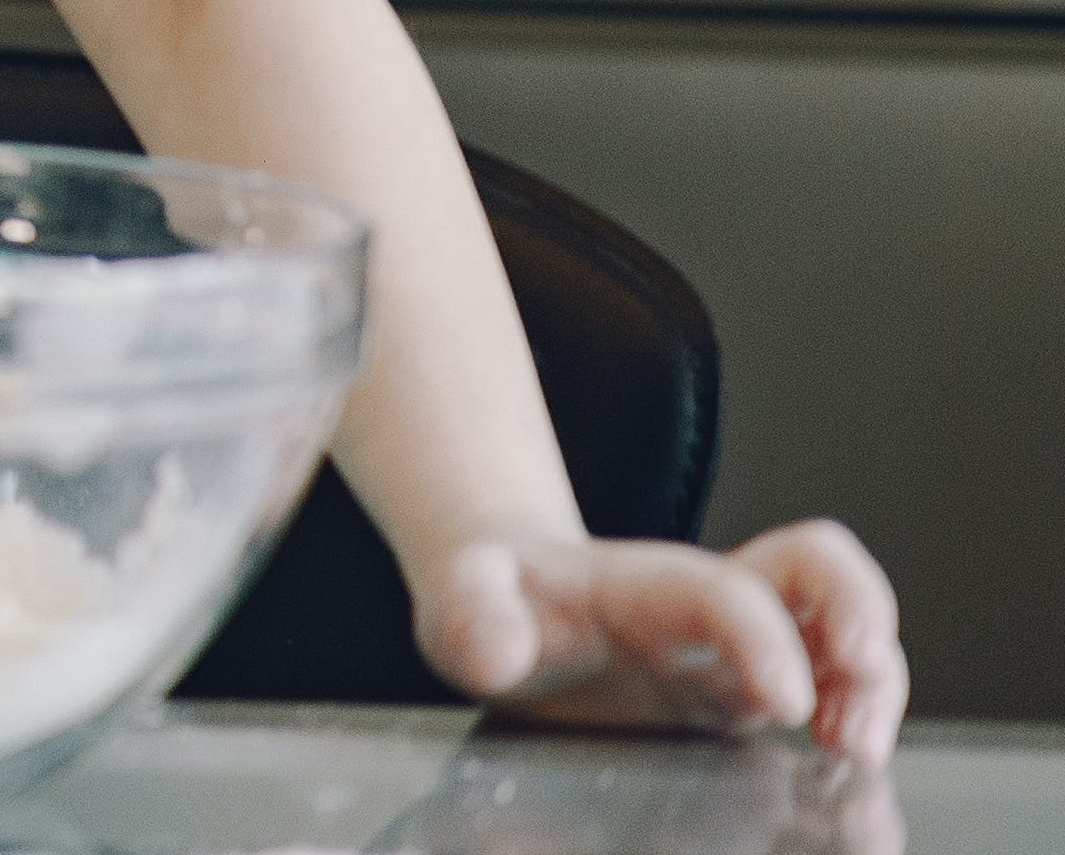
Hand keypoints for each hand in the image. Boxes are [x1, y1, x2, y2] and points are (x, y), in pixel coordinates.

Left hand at [426, 522, 905, 766]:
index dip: (766, 640)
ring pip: (846, 630)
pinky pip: (834, 687)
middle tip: (859, 718)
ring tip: (859, 754)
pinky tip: (846, 769)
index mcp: (648, 582)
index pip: (727, 593)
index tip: (788, 705)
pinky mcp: (750, 690)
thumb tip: (494, 652)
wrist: (498, 596)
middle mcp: (711, 603)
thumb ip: (474, 617)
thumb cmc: (492, 596)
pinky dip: (861, 717)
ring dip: (877, 685)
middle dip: (862, 623)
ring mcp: (741, 646)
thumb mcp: (465, 599)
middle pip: (819, 571)